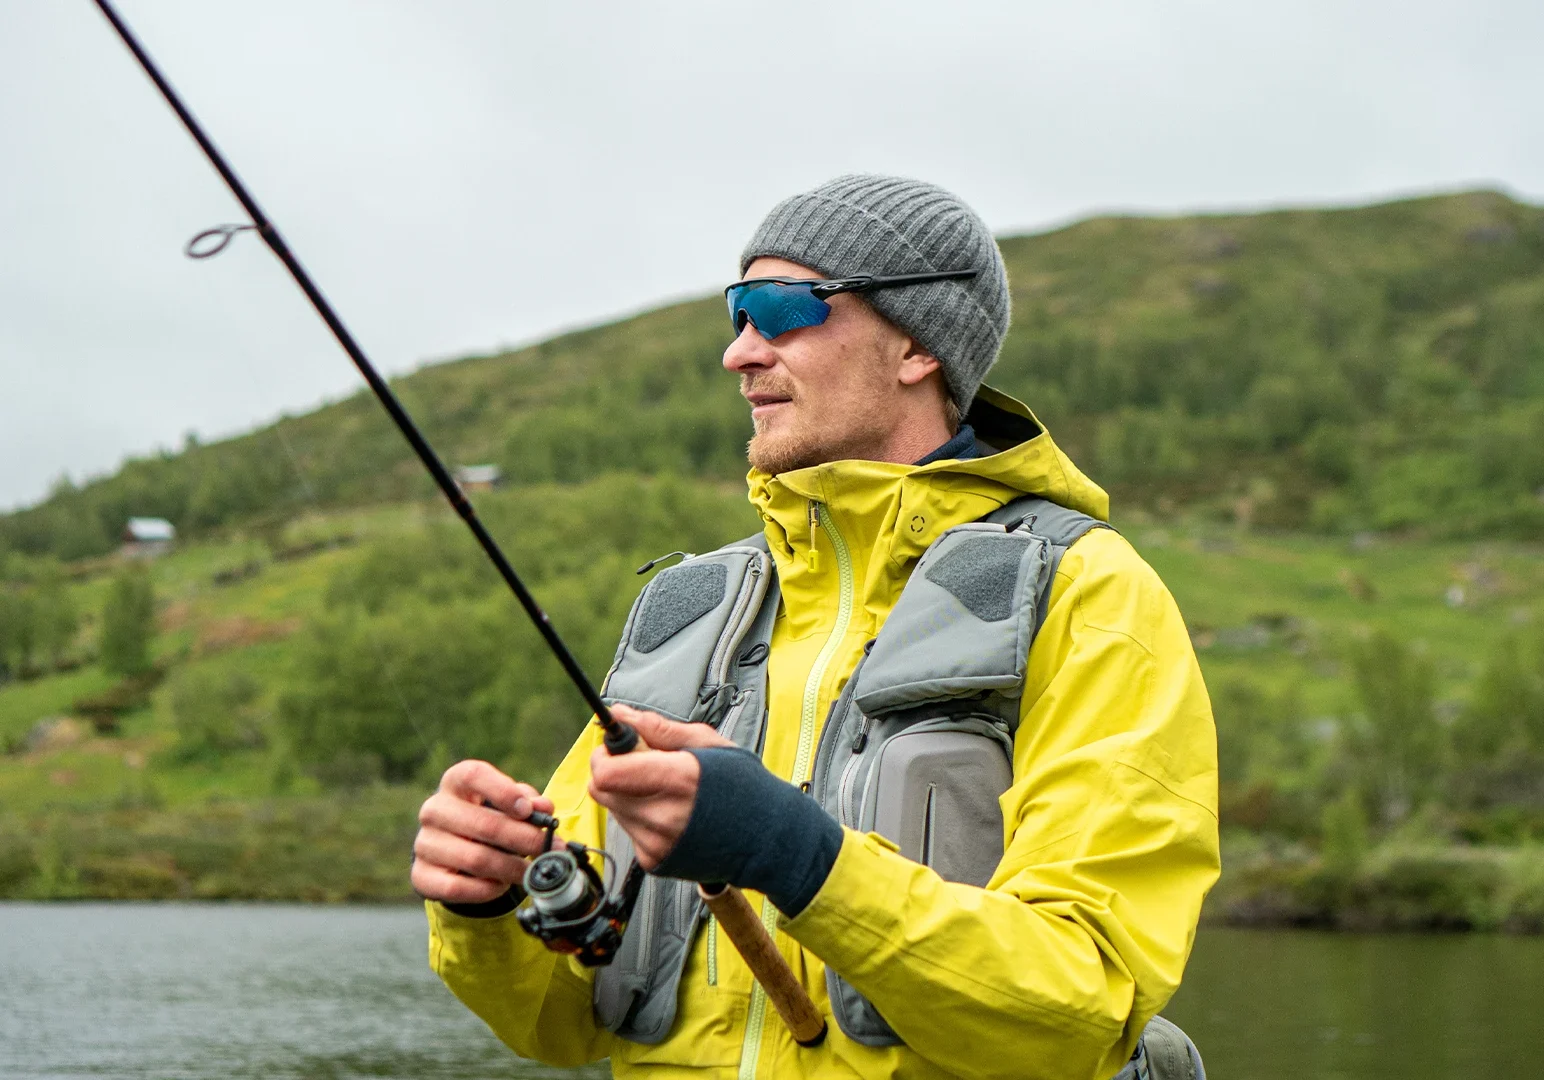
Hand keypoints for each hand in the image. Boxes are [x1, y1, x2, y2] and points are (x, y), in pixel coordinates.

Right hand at [411, 759, 556, 904]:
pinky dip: (486, 889)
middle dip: (524, 839)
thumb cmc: (488, 817)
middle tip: (551, 851)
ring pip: (475, 859)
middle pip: (483, 824)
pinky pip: (457, 887)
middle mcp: (435, 809)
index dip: (503, 792)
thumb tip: (543, 808)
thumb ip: (528, 801)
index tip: (528, 810)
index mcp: (455, 782)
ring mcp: (425, 843)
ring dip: (511, 869)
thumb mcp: (509, 803)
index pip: (474, 775)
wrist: (455, 850)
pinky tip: (503, 886)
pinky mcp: (422, 875)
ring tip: (532, 872)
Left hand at [588, 704, 732, 870]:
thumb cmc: (743, 786)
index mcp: (678, 779)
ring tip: (664, 791)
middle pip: (602, 789)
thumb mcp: (708, 744)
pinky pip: (628, 830)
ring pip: (613, 809)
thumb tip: (621, 714)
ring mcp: (656, 843)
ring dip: (628, 794)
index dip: (606, 754)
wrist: (768, 838)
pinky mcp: (654, 861)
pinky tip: (671, 814)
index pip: (607, 772)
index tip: (621, 747)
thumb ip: (658, 728)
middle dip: (614, 771)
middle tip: (642, 765)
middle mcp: (663, 815)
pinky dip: (641, 817)